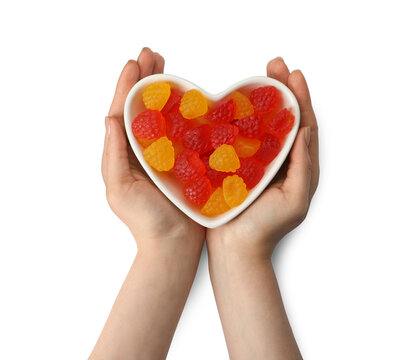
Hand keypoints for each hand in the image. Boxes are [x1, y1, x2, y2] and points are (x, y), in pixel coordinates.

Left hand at [102, 48, 204, 251]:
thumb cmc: (145, 221)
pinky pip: (181, 131)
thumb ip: (114, 154)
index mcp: (125, 153)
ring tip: (166, 67)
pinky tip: (187, 97)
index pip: (124, 112)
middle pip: (142, 107)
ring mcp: (164, 154)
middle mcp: (143, 150)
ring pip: (162, 114)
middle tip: (153, 55)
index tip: (135, 63)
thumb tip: (109, 118)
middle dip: (146, 80)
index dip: (128, 86)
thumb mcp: (120, 188)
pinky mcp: (183, 160)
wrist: (172, 243)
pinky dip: (182, 112)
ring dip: (163, 90)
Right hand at [207, 57, 318, 258]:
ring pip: (263, 123)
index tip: (293, 75)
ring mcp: (259, 161)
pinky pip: (243, 137)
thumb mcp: (295, 200)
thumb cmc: (266, 229)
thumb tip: (305, 131)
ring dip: (262, 98)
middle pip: (284, 118)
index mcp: (299, 167)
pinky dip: (242, 118)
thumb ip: (303, 167)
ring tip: (259, 75)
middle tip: (274, 65)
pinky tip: (237, 103)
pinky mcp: (239, 165)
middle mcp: (280, 160)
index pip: (303, 125)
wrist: (237, 248)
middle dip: (282, 89)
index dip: (300, 99)